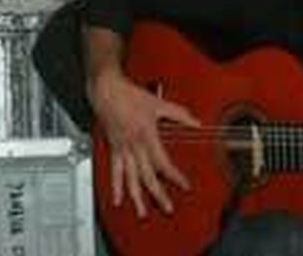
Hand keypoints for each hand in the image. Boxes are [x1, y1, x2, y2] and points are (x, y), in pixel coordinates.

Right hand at [88, 68, 199, 218]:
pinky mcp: (113, 149)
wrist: (106, 90)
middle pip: (147, 176)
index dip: (174, 176)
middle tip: (167, 208)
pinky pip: (115, 171)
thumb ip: (179, 114)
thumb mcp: (158, 103)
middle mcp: (134, 146)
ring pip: (130, 178)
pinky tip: (117, 200)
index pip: (163, 163)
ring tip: (142, 212)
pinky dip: (116, 187)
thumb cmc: (130, 95)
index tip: (185, 185)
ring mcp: (122, 149)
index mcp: (147, 136)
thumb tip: (196, 121)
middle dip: (158, 194)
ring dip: (136, 197)